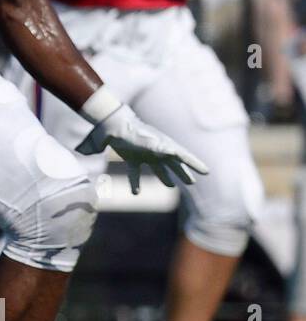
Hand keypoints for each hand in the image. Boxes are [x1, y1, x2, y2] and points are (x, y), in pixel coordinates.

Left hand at [75, 103, 209, 193]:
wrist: (113, 127)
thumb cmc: (133, 133)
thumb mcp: (149, 142)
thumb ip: (161, 148)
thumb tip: (174, 153)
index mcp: (165, 145)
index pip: (184, 156)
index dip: (195, 164)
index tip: (206, 172)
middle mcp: (157, 150)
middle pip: (173, 164)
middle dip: (182, 173)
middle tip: (192, 183)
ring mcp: (144, 153)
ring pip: (158, 169)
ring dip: (164, 178)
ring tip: (171, 186)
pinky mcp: (131, 157)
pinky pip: (135, 172)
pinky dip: (135, 182)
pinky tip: (135, 193)